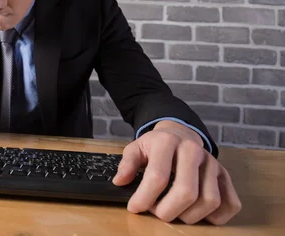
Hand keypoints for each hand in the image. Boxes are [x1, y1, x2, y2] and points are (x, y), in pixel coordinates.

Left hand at [113, 121, 241, 224]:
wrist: (180, 133)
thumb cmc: (156, 145)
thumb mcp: (136, 148)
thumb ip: (127, 164)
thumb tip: (120, 182)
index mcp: (168, 142)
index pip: (158, 176)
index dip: (145, 198)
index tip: (134, 208)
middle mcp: (193, 150)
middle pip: (187, 192)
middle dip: (168, 211)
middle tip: (156, 213)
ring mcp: (212, 163)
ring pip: (210, 201)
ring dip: (189, 216)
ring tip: (173, 211)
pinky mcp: (225, 175)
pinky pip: (231, 204)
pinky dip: (216, 217)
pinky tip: (196, 214)